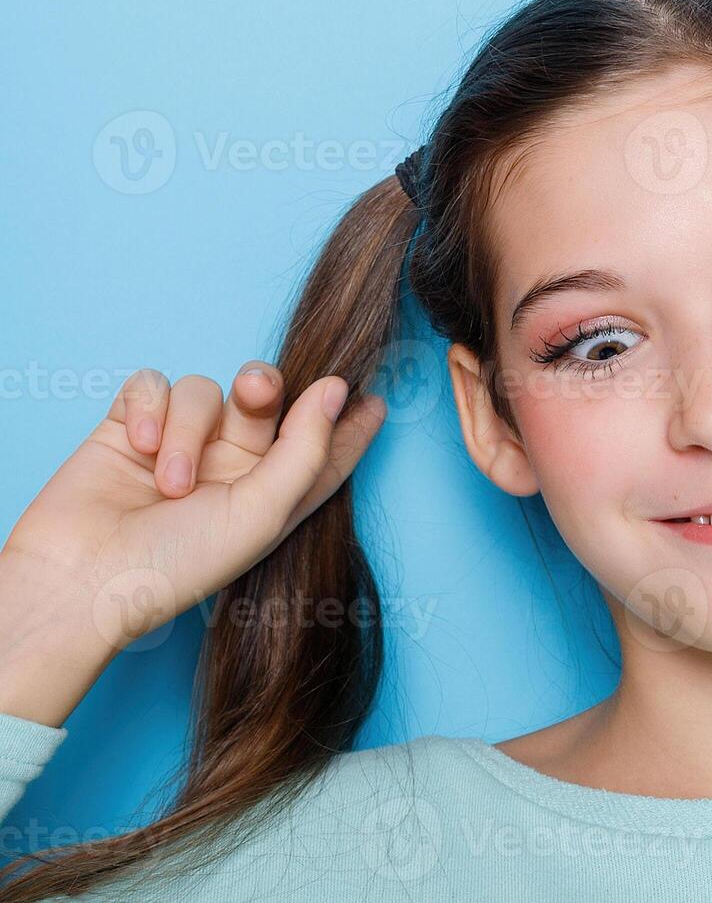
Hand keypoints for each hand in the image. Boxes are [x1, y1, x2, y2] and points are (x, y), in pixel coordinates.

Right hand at [1, 363, 386, 653]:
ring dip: (189, 430)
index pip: (321, 447)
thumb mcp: (262, 514)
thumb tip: (337, 389)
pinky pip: (154, 384)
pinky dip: (150, 410)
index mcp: (272, 491)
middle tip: (256, 392)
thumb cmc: (177, 563)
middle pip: (266, 398)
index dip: (349, 423)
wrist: (82, 579)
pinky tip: (138, 446)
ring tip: (169, 484)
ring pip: (205, 391)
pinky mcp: (132, 426)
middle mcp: (232, 464)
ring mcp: (181, 443)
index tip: (377, 399)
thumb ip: (305, 450)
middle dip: (264, 388)